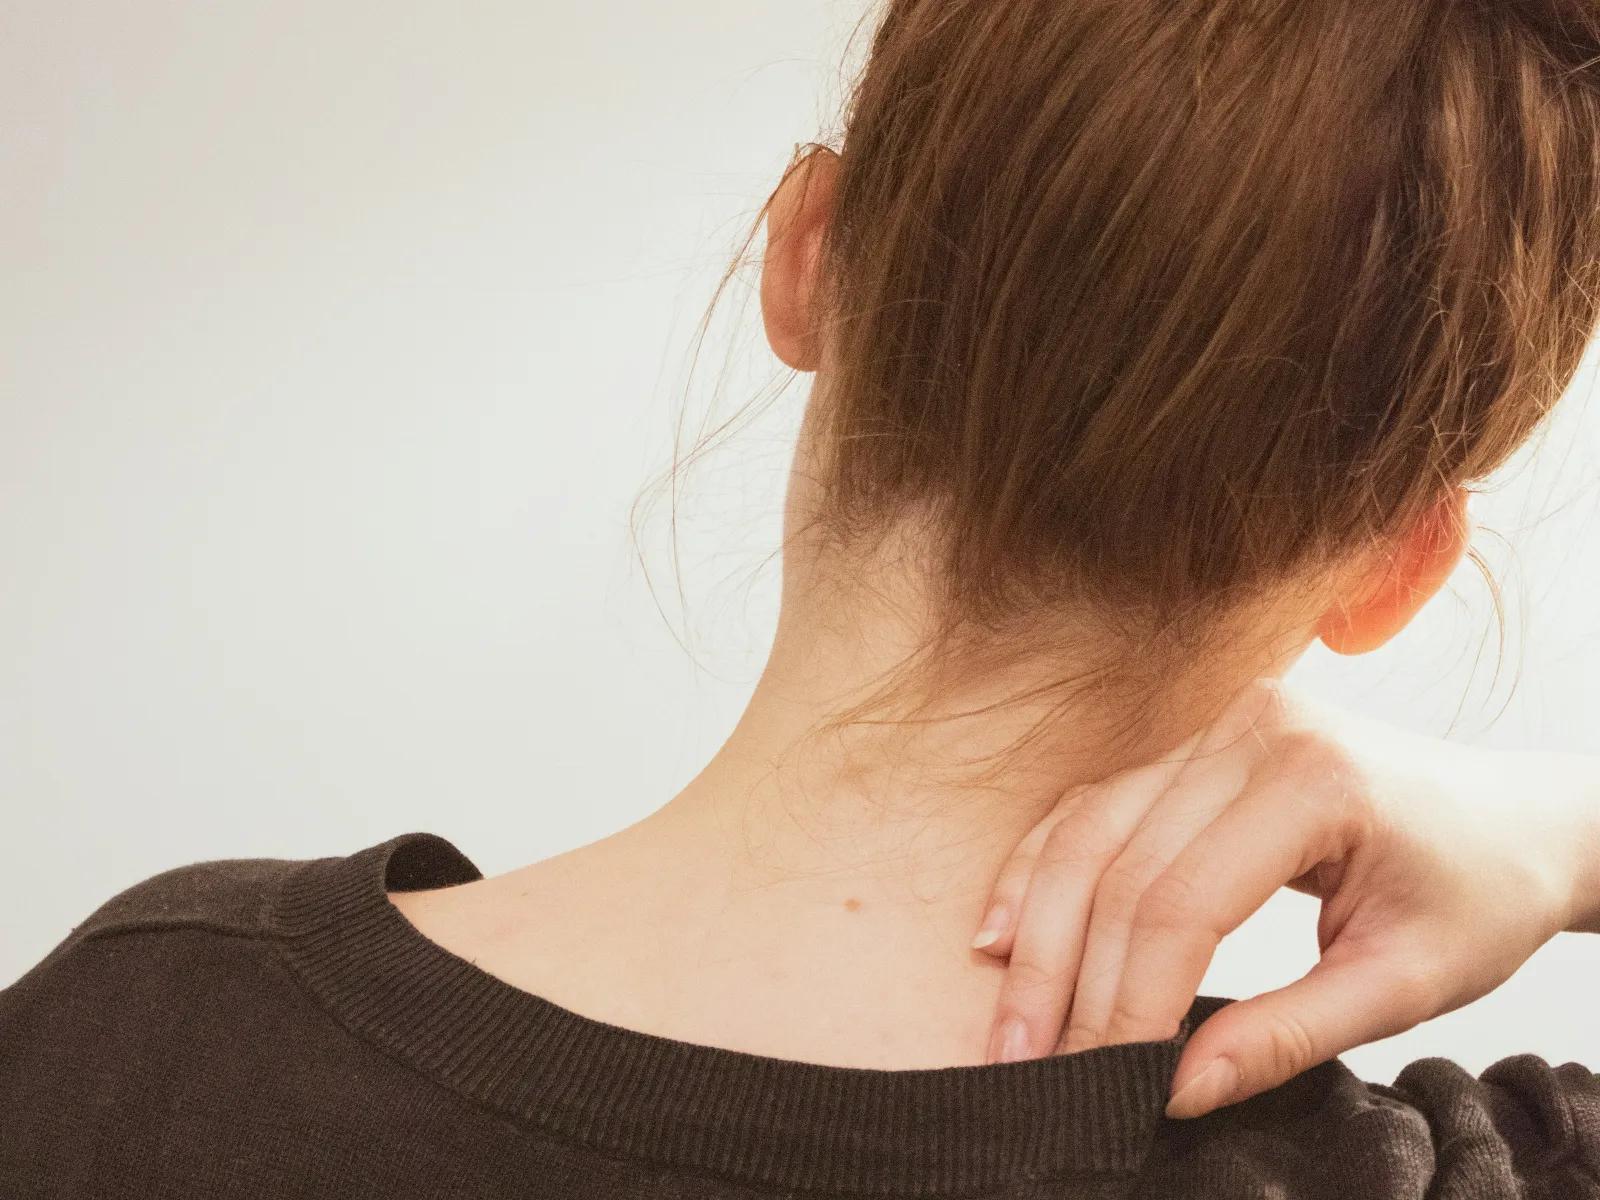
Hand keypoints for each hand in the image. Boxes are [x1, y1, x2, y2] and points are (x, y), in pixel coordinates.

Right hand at [972, 680, 1599, 1118]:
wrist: (1516, 821)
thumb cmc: (1478, 893)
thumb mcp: (1402, 984)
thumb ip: (1287, 1035)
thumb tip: (1177, 1091)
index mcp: (1312, 779)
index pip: (1184, 901)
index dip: (1130, 1001)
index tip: (1104, 1082)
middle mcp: (1249, 730)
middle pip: (1118, 863)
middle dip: (1064, 976)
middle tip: (1027, 1065)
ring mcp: (1214, 724)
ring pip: (1088, 829)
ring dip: (1036, 929)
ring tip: (1009, 1020)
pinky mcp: (1193, 741)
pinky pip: (1097, 805)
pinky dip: (1043, 870)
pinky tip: (1004, 933)